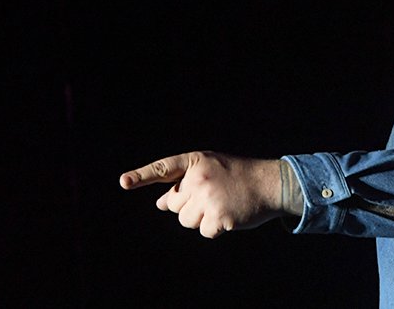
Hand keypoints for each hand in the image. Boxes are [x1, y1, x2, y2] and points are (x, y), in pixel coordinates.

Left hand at [120, 151, 288, 237]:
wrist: (270, 183)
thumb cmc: (236, 176)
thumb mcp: (209, 170)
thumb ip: (184, 183)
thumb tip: (160, 204)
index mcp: (195, 162)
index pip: (164, 169)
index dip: (141, 176)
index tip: (123, 182)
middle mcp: (199, 178)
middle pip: (174, 204)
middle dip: (188, 205)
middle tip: (212, 195)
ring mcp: (209, 198)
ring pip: (185, 220)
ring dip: (200, 218)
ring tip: (221, 204)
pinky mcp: (219, 217)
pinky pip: (203, 231)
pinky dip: (215, 228)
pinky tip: (229, 216)